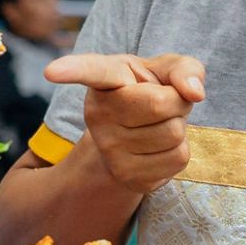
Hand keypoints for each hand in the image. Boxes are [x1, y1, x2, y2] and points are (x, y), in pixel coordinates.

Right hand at [45, 53, 205, 194]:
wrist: (136, 133)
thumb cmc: (151, 91)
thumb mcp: (166, 70)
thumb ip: (185, 68)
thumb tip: (194, 92)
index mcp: (106, 79)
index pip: (90, 71)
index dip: (71, 69)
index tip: (51, 71)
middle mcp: (98, 114)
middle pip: (161, 104)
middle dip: (178, 101)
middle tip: (164, 100)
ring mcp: (109, 148)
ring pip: (173, 134)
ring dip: (179, 126)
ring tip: (158, 123)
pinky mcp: (127, 176)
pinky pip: (178, 159)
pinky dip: (180, 150)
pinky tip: (159, 146)